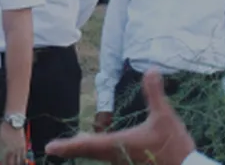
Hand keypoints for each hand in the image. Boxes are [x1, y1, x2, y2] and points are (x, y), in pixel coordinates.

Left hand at [0, 123, 28, 164]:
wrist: (13, 122)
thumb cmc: (4, 130)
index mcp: (4, 150)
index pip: (3, 162)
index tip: (0, 164)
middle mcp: (12, 151)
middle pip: (11, 163)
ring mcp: (19, 149)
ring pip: (18, 162)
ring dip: (16, 164)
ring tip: (14, 164)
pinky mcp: (23, 146)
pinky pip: (24, 156)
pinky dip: (22, 160)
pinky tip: (21, 161)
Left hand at [47, 71, 193, 163]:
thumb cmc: (174, 144)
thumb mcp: (165, 116)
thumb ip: (154, 93)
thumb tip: (152, 69)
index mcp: (120, 143)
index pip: (88, 144)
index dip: (68, 146)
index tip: (50, 147)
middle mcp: (117, 156)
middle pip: (88, 152)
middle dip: (71, 149)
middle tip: (53, 148)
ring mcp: (123, 164)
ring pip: (99, 157)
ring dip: (85, 151)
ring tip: (71, 146)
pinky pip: (111, 159)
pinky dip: (99, 153)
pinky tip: (100, 149)